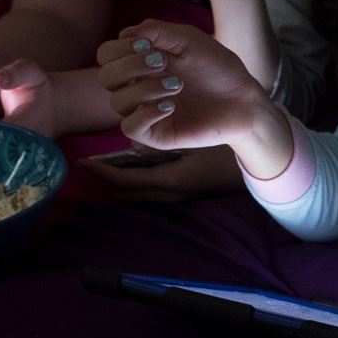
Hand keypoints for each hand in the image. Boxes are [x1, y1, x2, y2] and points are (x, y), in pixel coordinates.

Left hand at [79, 145, 244, 202]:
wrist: (255, 158)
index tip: (82, 163)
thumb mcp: (195, 143)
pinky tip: (133, 161)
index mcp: (170, 181)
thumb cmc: (227, 146)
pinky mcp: (181, 187)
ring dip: (120, 181)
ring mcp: (176, 193)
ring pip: (136, 192)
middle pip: (126, 194)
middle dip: (106, 182)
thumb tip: (133, 146)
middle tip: (87, 165)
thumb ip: (164, 144)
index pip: (125, 183)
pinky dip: (135, 177)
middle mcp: (169, 193)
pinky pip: (149, 186)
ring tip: (104, 163)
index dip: (102, 174)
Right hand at [96, 20, 290, 177]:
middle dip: (129, 66)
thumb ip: (157, 31)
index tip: (148, 45)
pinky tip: (170, 106)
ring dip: (145, 89)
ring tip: (177, 85)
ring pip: (116, 101)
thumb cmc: (218, 68)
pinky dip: (145, 114)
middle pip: (105, 77)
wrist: (243, 100)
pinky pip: (130, 127)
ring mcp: (145, 111)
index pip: (106, 55)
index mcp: (142, 62)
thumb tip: (124, 33)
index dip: (119, 49)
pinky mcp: (155, 134)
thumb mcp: (189, 40)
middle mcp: (138, 86)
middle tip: (162, 62)